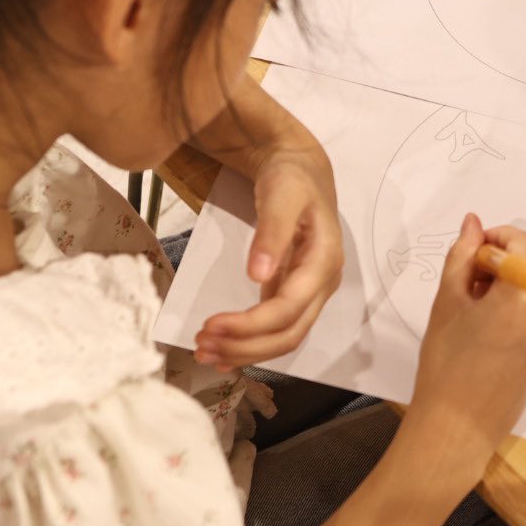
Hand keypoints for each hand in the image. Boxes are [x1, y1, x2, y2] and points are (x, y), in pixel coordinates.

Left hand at [195, 143, 342, 369]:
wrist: (304, 172)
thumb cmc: (292, 180)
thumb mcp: (281, 195)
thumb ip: (272, 232)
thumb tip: (257, 275)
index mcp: (323, 262)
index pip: (289, 309)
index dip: (251, 325)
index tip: (210, 325)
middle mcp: (323, 285)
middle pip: (289, 333)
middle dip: (245, 347)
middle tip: (201, 346)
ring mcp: (311, 292)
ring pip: (285, 338)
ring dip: (245, 351)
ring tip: (205, 352)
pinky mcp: (297, 294)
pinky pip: (278, 329)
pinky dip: (252, 345)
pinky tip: (225, 352)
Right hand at [403, 214, 525, 477]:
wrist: (456, 427)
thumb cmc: (445, 362)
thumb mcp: (448, 301)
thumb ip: (462, 256)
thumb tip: (473, 222)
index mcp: (523, 295)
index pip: (525, 244)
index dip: (499, 237)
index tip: (473, 248)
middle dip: (506, 257)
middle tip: (469, 272)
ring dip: (510, 281)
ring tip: (471, 300)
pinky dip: (515, 305)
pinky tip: (484, 324)